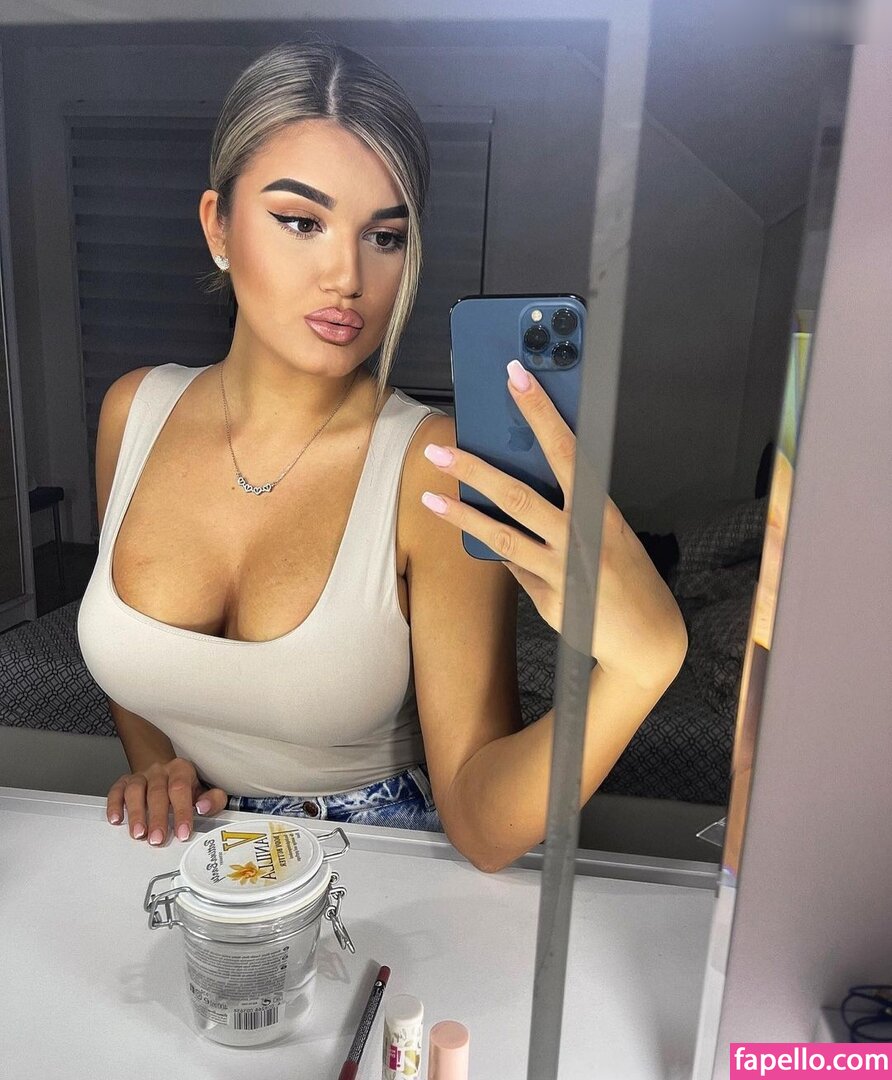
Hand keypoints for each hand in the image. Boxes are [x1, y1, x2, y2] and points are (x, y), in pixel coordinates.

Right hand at [106, 757, 228, 845]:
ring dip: (135, 814)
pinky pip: (116, 790)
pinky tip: (116, 820)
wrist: (167, 770)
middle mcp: (160, 771)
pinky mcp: (124, 782)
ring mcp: (141, 776)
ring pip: (135, 791)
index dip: (181, 811)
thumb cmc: (187, 787)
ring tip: (138, 834)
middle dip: (157, 818)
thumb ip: (213, 800)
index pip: (180, 789)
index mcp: (181, 770)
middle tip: (157, 839)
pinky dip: (114, 805)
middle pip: (157, 792)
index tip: (182, 832)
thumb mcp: (205, 791)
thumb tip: (204, 807)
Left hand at [421, 360, 686, 685]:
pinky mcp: (550, 597)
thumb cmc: (627, 573)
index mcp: (601, 508)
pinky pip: (513, 566)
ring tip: (430, 495)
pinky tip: (470, 533)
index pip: (566, 449)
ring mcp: (562, 568)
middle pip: (519, 494)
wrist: (648, 636)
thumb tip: (522, 481)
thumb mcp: (608, 530)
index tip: (517, 378)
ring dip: (463, 513)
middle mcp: (581, 535)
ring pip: (503, 534)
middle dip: (476, 468)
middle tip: (440, 450)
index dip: (540, 412)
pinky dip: (495, 548)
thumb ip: (570, 506)